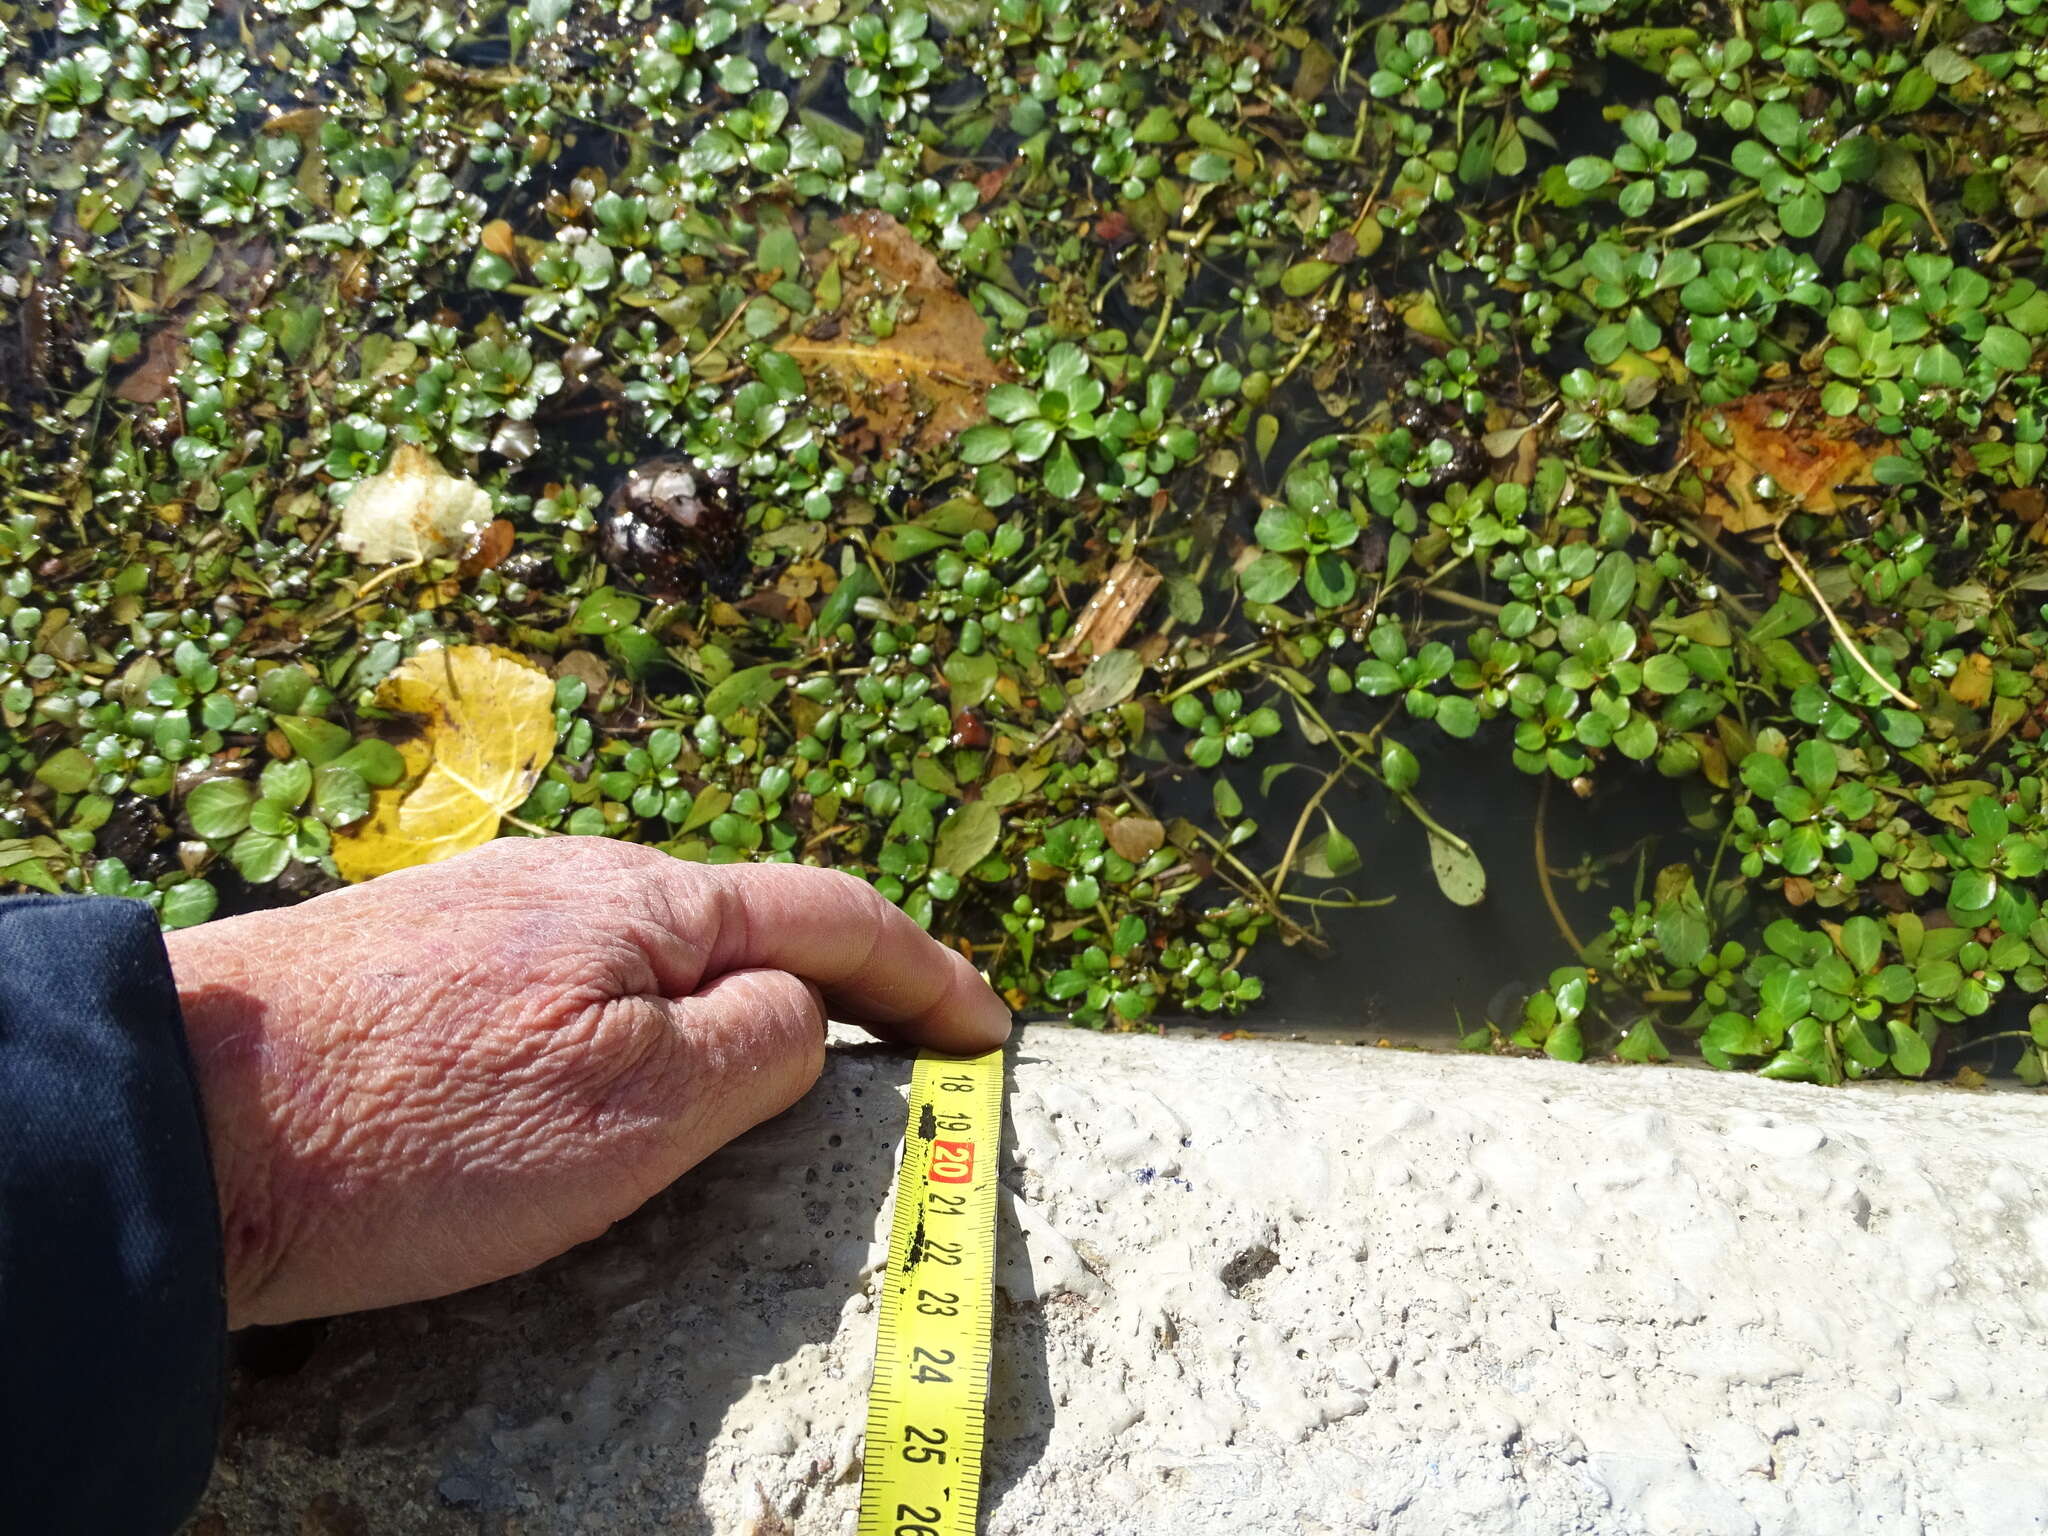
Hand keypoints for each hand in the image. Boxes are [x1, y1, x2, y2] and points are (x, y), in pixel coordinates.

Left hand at [163, 837, 1009, 1326]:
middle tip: (906, 1049)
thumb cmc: (421, 1129)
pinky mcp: (430, 956)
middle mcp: (579, 876)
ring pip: (664, 949)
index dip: (929, 975)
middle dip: (844, 978)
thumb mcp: (639, 1109)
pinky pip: (588, 974)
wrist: (184, 1126)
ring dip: (744, 997)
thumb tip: (805, 1009)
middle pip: (751, 920)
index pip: (834, 918)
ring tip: (780, 1070)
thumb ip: (761, 1043)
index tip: (990, 1034)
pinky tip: (627, 1066)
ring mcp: (497, 908)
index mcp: (650, 902)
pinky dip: (655, 1015)